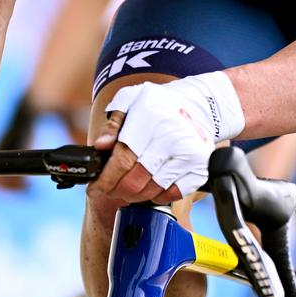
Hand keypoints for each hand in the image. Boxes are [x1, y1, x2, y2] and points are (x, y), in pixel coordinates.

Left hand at [89, 73, 242, 205]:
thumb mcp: (130, 100)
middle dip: (115, 190)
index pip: (122, 159)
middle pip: (135, 180)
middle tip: (108, 189)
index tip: (95, 186)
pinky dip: (157, 196)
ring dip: (134, 195)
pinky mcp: (200, 167)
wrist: (200, 103)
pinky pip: (172, 194)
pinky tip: (150, 186)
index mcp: (150, 117)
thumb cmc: (159, 104)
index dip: (105, 178)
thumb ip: (112, 124)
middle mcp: (172, 136)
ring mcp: (189, 154)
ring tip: (126, 188)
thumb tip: (100, 147)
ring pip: (152, 190)